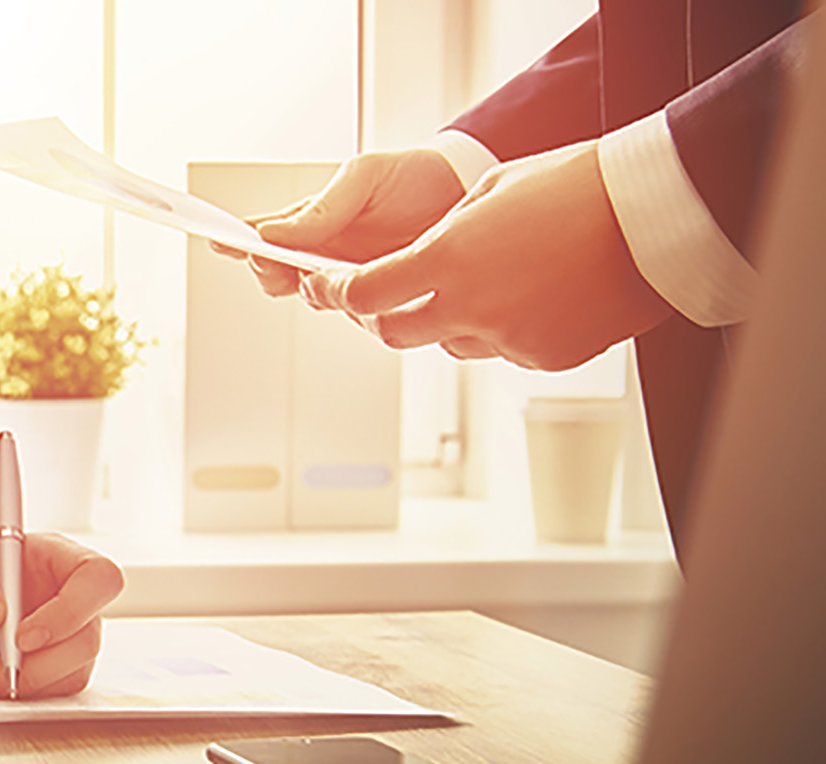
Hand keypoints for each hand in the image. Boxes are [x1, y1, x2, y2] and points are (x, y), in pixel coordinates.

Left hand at [0, 534, 123, 698]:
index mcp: (56, 558)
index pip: (98, 578)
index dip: (70, 612)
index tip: (22, 638)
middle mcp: (72, 599)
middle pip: (87, 641)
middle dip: (32, 669)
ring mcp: (68, 639)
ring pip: (70, 677)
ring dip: (14, 687)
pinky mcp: (56, 673)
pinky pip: (46, 697)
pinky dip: (4, 696)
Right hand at [210, 148, 466, 297]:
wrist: (468, 192)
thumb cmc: (412, 177)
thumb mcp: (364, 177)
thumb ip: (320, 208)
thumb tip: (270, 235)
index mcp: (309, 222)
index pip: (262, 236)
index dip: (235, 241)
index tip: (217, 242)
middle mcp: (321, 256)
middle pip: (275, 276)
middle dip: (271, 273)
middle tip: (280, 266)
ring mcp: (349, 280)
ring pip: (313, 299)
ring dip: (314, 290)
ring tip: (324, 274)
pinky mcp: (380, 301)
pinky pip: (357, 314)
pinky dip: (355, 306)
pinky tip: (363, 291)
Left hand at [298, 141, 673, 370]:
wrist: (654, 216)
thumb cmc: (576, 188)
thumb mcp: (488, 191)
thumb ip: (442, 235)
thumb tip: (417, 260)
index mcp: (447, 259)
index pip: (363, 294)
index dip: (336, 293)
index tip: (325, 286)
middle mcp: (470, 307)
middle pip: (393, 332)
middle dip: (382, 315)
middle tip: (386, 295)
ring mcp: (508, 338)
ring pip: (451, 342)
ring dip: (449, 320)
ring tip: (488, 277)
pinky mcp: (544, 357)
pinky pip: (504, 349)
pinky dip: (503, 328)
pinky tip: (534, 293)